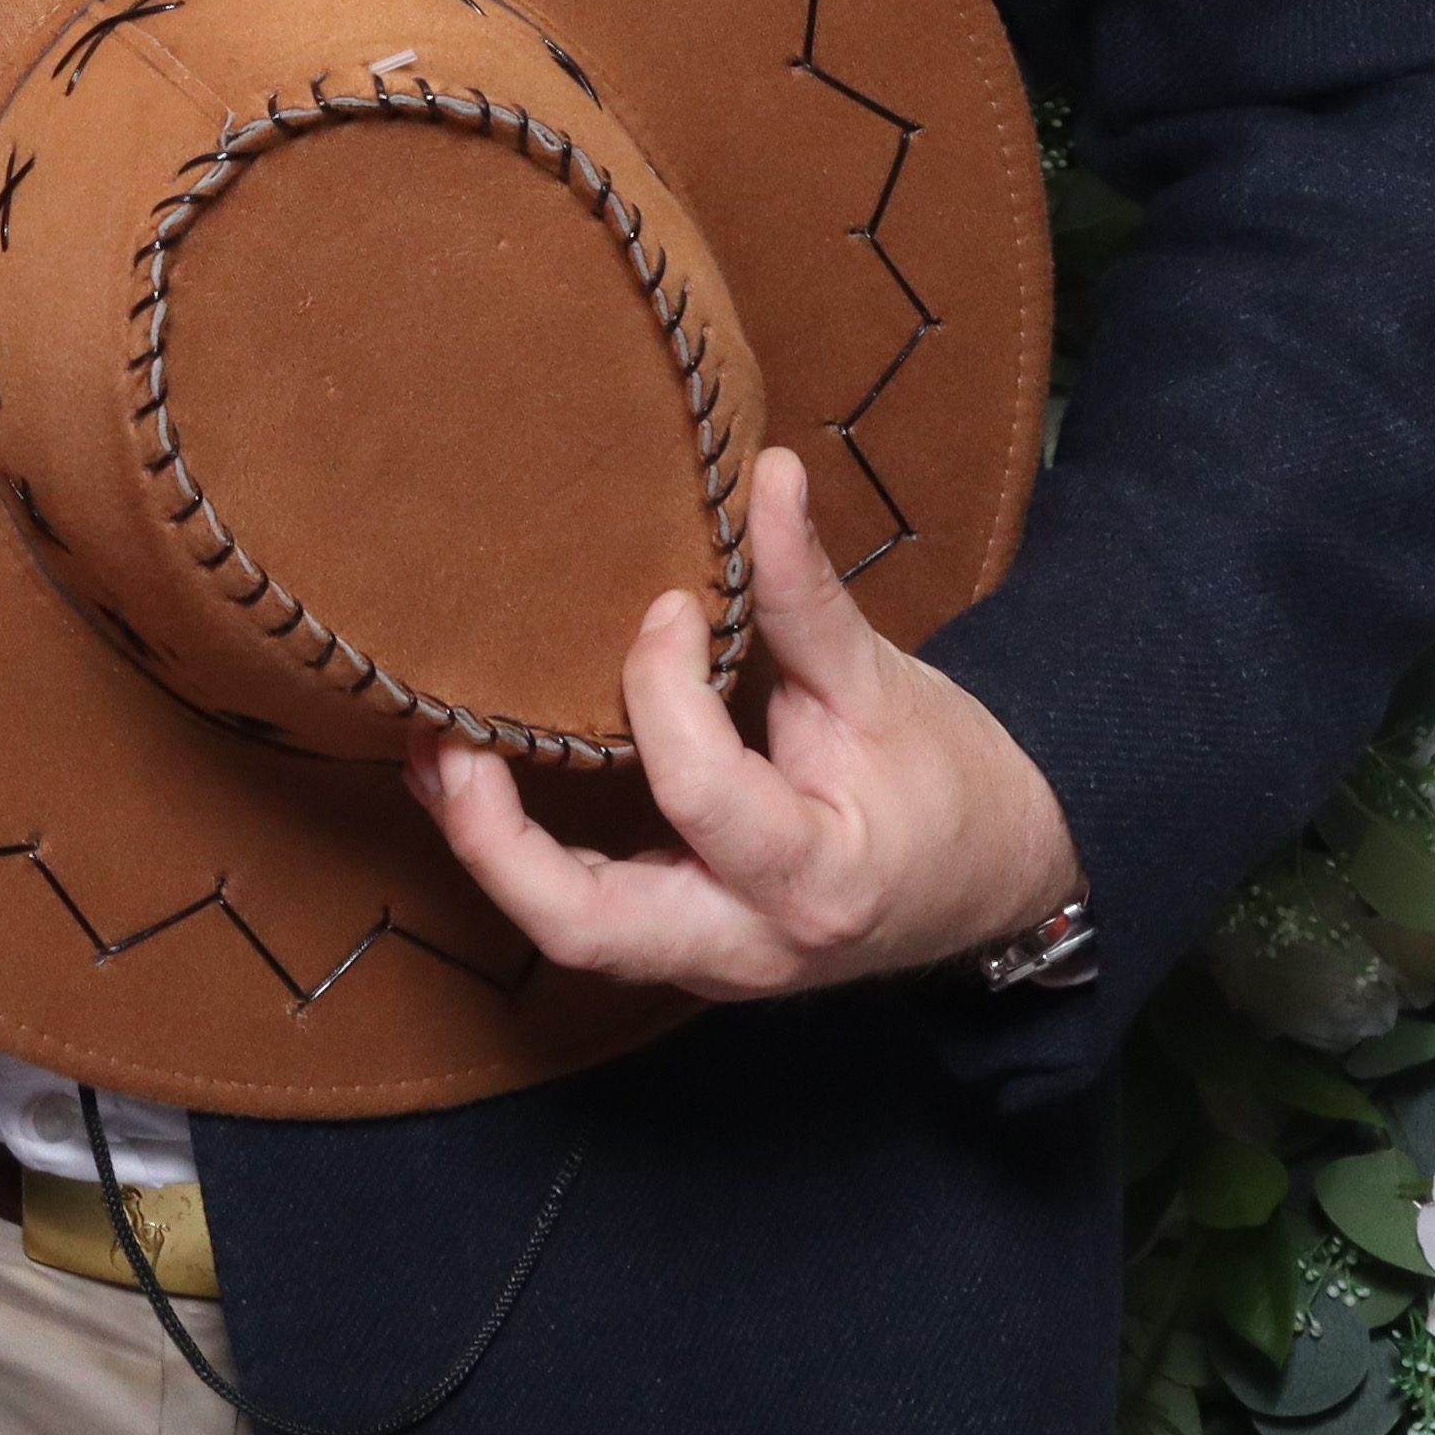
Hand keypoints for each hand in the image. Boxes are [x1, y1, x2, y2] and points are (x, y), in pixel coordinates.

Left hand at [405, 447, 1083, 1000]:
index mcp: (814, 876)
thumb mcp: (886, 683)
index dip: (662, 685)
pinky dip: (524, 854)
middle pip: (582, 924)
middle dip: (493, 836)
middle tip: (448, 736)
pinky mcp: (685, 949)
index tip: (665, 606)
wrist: (1000, 884)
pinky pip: (586, 915)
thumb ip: (807, 592)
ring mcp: (709, 963)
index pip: (699, 788)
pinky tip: (481, 778)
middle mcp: (748, 945)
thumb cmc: (952, 784)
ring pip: (568, 935)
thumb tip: (769, 470)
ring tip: (435, 749)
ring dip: (487, 849)